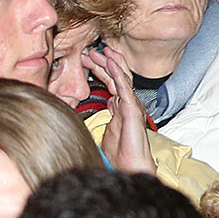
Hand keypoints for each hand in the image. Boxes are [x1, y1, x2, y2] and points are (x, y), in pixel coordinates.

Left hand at [82, 44, 154, 175]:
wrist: (130, 167)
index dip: (99, 71)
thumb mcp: (106, 132)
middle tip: (89, 52)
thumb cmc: (120, 155)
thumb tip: (103, 105)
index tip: (86, 62)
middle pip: (116, 77)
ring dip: (111, 62)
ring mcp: (131, 105)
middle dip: (103, 63)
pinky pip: (124, 86)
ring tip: (100, 51)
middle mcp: (127, 103)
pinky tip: (110, 62)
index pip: (110, 84)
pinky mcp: (132, 108)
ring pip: (121, 77)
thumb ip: (106, 116)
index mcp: (121, 108)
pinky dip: (117, 72)